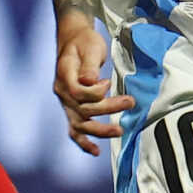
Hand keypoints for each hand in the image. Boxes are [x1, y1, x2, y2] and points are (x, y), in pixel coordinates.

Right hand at [55, 13, 133, 154]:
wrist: (74, 40)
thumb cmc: (84, 42)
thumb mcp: (90, 47)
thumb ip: (90, 66)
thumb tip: (91, 82)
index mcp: (64, 75)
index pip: (77, 92)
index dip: (94, 92)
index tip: (108, 83)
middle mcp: (62, 92)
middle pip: (83, 109)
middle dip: (108, 108)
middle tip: (130, 102)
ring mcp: (66, 103)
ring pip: (79, 124)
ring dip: (99, 131)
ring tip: (119, 131)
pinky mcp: (72, 109)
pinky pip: (74, 130)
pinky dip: (83, 142)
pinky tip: (95, 151)